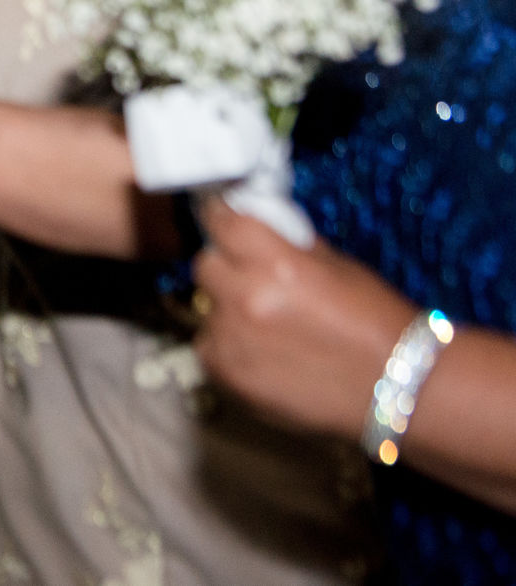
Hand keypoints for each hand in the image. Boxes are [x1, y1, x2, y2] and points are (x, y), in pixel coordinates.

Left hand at [192, 200, 413, 437]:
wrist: (401, 389)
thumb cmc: (376, 325)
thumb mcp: (336, 265)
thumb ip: (286, 245)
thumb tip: (255, 226)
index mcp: (277, 264)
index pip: (222, 222)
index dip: (221, 218)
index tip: (221, 219)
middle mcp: (248, 299)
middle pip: (205, 265)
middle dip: (225, 266)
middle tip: (249, 276)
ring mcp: (234, 340)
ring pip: (206, 308)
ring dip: (227, 309)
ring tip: (265, 323)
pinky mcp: (229, 376)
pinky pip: (208, 347)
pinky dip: (227, 345)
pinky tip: (261, 351)